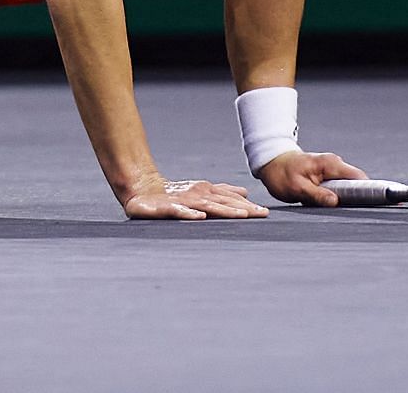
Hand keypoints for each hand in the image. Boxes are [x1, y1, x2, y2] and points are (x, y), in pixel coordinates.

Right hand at [121, 176, 269, 220]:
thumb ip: (222, 193)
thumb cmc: (174, 193)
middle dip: (243, 208)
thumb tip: (245, 193)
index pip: (230, 199)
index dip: (248, 205)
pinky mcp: (167, 208)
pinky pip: (180, 211)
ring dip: (224, 210)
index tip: (265, 212)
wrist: (142, 190)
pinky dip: (190, 214)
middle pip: (223, 202)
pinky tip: (200, 218)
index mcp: (206, 192)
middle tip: (262, 214)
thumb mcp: (200, 192)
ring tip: (241, 215)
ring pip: (206, 206)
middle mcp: (198, 195)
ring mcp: (183, 201)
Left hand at [255, 150, 366, 205]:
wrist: (272, 162)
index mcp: (330, 164)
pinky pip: (340, 188)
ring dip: (350, 199)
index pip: (359, 177)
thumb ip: (317, 194)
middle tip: (367, 214)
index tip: (386, 202)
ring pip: (349, 187)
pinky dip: (342, 198)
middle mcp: (335, 165)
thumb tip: (335, 202)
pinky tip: (340, 208)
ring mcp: (332, 170)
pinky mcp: (328, 176)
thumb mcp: (296, 187)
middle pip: (357, 183)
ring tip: (352, 214)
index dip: (373, 190)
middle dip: (361, 198)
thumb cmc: (281, 173)